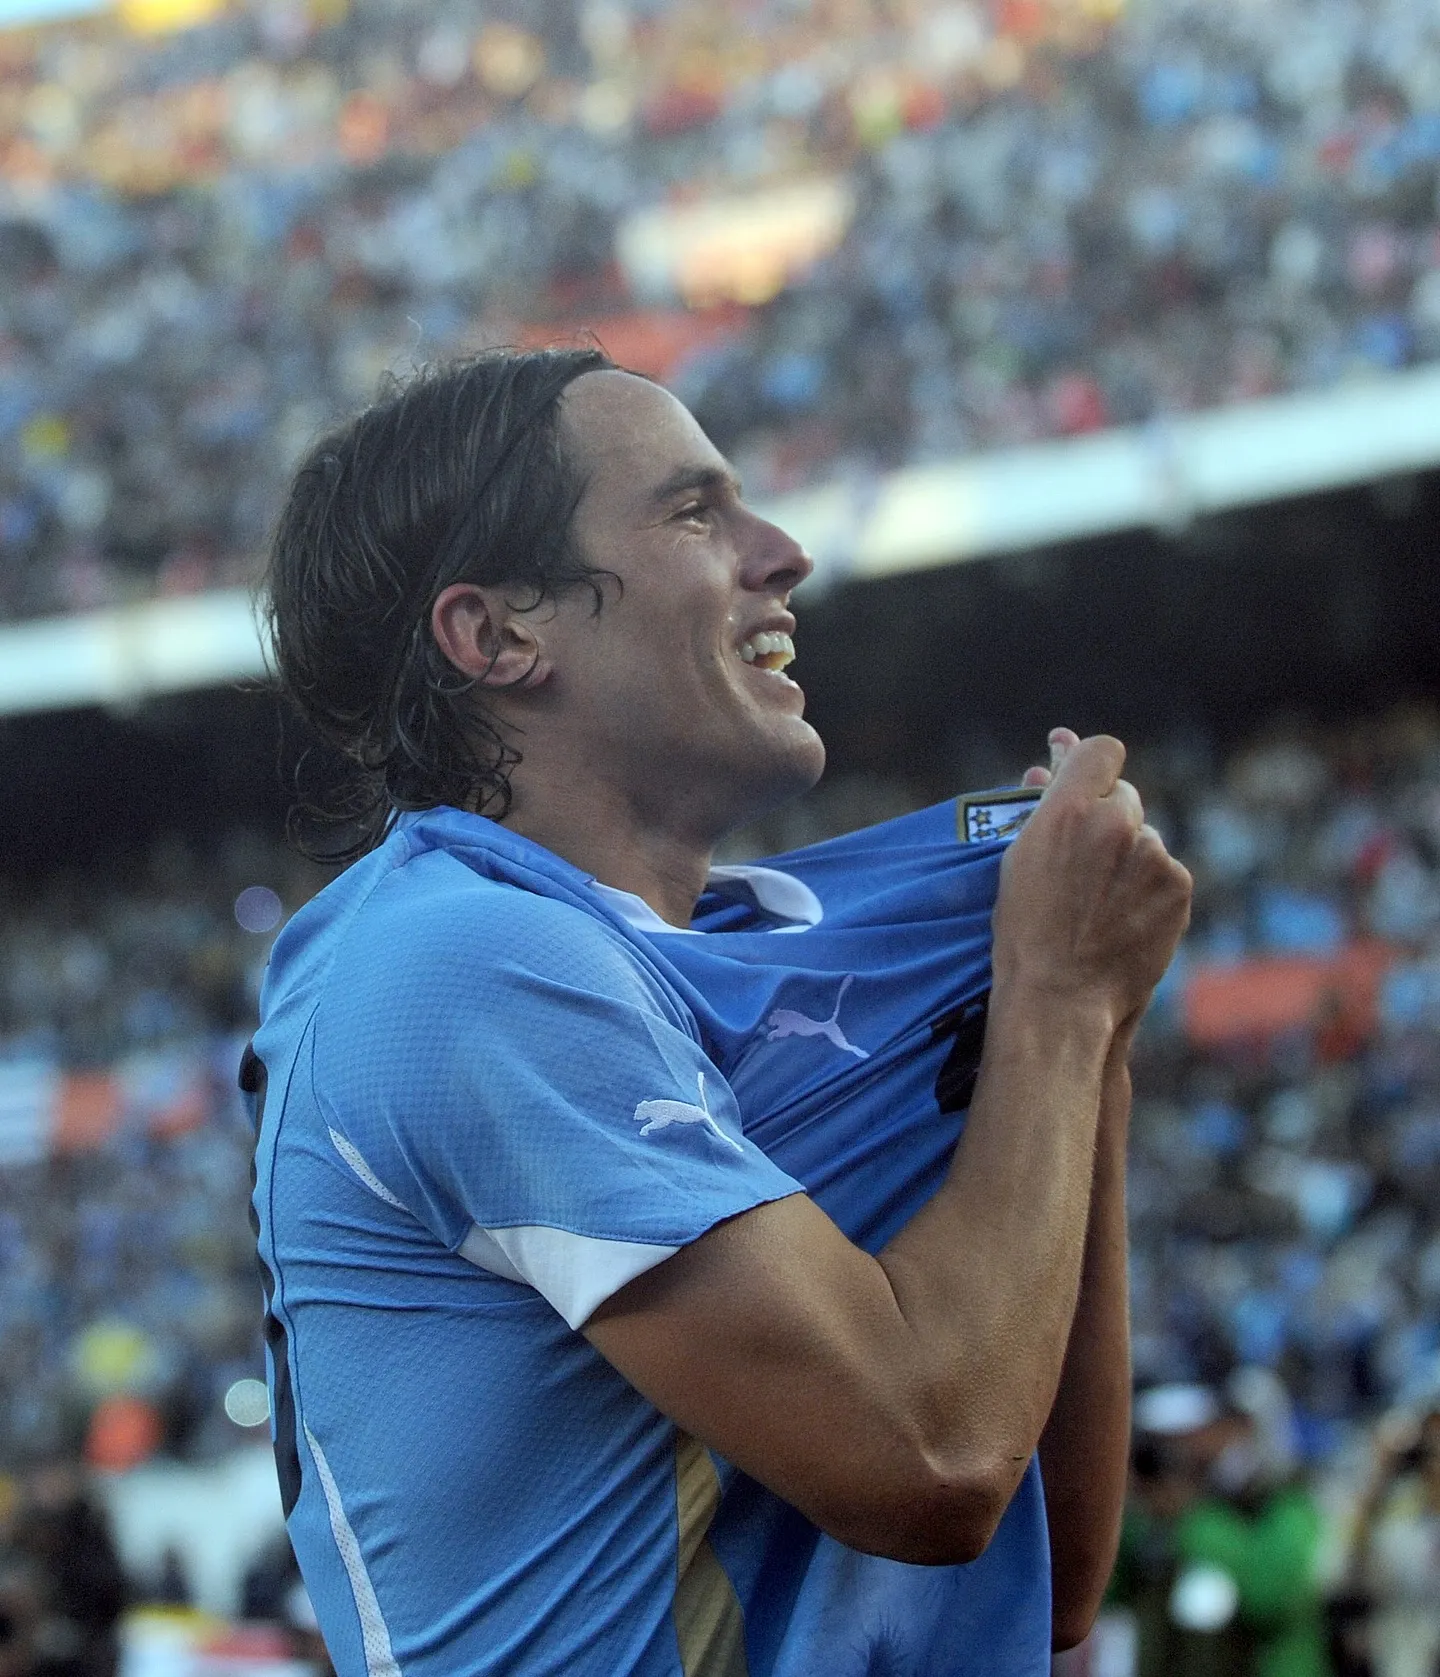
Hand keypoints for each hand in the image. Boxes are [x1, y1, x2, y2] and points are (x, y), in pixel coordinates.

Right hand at [993, 729, 1191, 1030]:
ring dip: (1129, 860)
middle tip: (1087, 863)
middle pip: (1124, 797)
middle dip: (1109, 820)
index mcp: (1067, 810)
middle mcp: (1115, 822)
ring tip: (1100, 906)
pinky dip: (1149, 889)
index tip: (1086, 783)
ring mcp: (1153, 854)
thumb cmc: (1026, 930)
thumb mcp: (1021, 857)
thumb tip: (1055, 751)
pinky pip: (1165, 872)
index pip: (1101, 751)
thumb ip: (1046, 801)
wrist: (1062, 996)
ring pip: (1144, 839)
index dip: (1094, 765)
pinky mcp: (1178, 885)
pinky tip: (1123, 919)